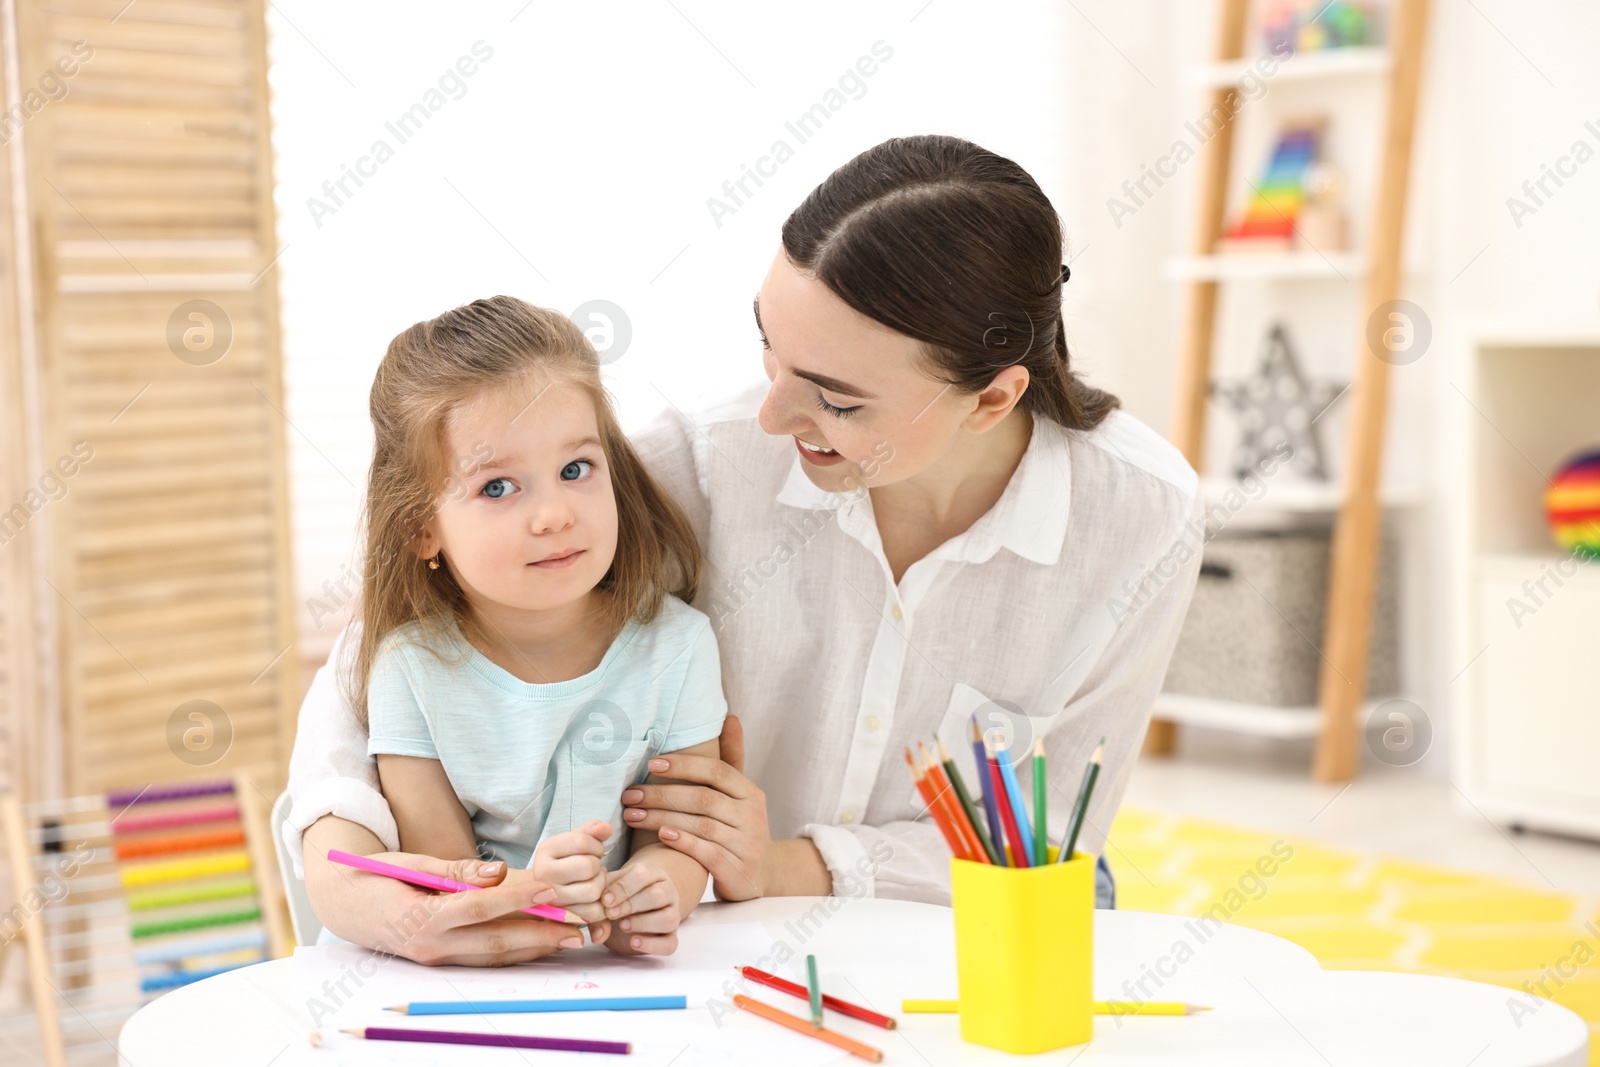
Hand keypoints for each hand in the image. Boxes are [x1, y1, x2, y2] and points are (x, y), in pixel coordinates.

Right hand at [303, 818, 612, 965]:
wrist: (344, 904)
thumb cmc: (377, 876)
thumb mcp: (411, 863)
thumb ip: (456, 870)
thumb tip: (497, 871)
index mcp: (422, 917)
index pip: (479, 908)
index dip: (517, 899)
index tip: (551, 888)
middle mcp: (431, 945)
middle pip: (494, 941)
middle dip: (540, 934)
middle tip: (578, 924)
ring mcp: (436, 958)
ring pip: (494, 956)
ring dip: (535, 949)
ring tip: (572, 938)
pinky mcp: (441, 961)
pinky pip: (484, 959)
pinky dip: (515, 953)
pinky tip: (542, 944)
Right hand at [530, 820, 611, 922]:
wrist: (546, 892)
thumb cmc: (567, 862)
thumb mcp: (574, 842)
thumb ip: (592, 831)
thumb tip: (607, 828)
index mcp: (546, 850)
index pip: (581, 841)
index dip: (596, 845)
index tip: (594, 850)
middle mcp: (543, 875)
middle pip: (588, 866)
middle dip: (598, 865)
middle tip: (594, 867)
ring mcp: (552, 899)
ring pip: (593, 890)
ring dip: (601, 884)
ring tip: (593, 880)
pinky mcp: (563, 917)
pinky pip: (594, 912)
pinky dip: (601, 905)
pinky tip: (593, 897)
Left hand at [599, 859, 680, 954]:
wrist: (635, 906)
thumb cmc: (621, 895)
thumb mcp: (610, 892)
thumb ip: (599, 907)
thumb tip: (598, 933)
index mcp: (653, 874)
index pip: (643, 874)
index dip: (623, 887)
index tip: (605, 899)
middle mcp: (667, 892)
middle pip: (659, 895)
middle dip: (632, 905)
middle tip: (611, 913)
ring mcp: (672, 914)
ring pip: (669, 919)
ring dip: (643, 923)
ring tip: (623, 926)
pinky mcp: (671, 937)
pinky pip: (670, 943)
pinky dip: (652, 945)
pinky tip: (633, 943)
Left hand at [619, 715, 769, 900]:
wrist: (760, 876)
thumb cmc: (740, 829)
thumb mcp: (741, 795)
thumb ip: (733, 758)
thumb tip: (730, 717)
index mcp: (751, 793)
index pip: (717, 771)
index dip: (684, 765)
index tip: (651, 764)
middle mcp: (753, 816)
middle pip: (703, 798)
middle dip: (662, 795)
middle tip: (630, 795)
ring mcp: (747, 844)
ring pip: (700, 825)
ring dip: (662, 818)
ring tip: (632, 815)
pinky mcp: (738, 869)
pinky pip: (707, 852)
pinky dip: (683, 842)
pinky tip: (661, 835)